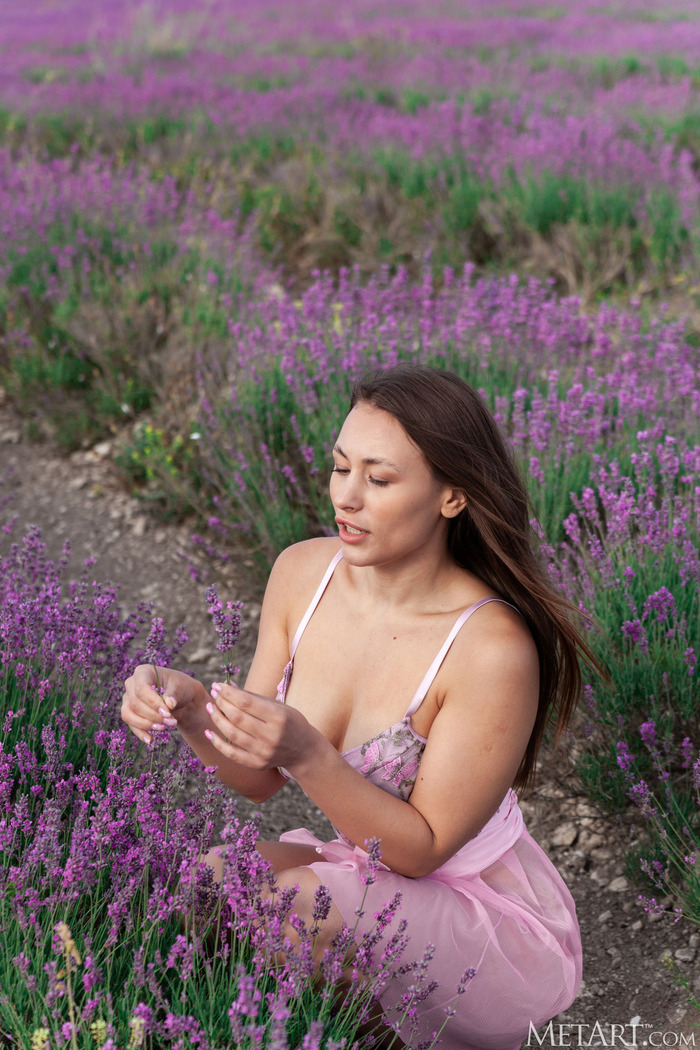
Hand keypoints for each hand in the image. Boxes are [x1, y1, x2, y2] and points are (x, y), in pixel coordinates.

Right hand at [121, 664, 206, 743]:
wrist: (182, 699)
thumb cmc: (181, 688)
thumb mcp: (181, 687)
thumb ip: (174, 693)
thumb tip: (169, 704)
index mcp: (143, 672)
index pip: (141, 689)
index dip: (153, 703)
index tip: (168, 712)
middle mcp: (131, 684)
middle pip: (135, 703)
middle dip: (153, 716)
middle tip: (171, 722)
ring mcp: (128, 699)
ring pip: (128, 714)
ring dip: (146, 724)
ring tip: (164, 728)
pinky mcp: (130, 713)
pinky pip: (130, 725)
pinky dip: (141, 733)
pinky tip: (151, 740)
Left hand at [203, 681, 321, 771]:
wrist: (304, 751)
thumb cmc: (290, 722)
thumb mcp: (278, 706)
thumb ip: (253, 697)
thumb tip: (227, 686)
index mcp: (278, 717)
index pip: (246, 702)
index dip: (228, 693)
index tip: (217, 685)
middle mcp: (271, 735)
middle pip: (237, 717)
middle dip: (221, 703)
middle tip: (213, 694)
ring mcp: (263, 752)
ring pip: (232, 734)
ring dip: (217, 719)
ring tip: (210, 707)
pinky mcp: (257, 764)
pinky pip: (232, 753)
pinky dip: (218, 742)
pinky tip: (209, 731)